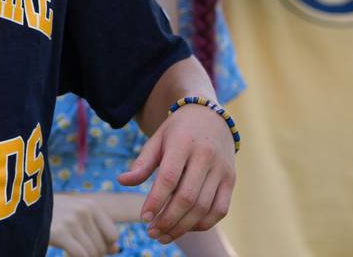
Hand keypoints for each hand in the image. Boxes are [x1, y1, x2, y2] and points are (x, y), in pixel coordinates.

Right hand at [49, 195, 120, 256]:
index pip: (112, 235)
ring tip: (70, 250)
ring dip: (83, 256)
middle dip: (92, 254)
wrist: (21, 208)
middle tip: (76, 250)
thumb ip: (97, 230)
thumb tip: (116, 249)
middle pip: (101, 246)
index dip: (104, 246)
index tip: (90, 246)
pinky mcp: (60, 233)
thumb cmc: (52, 215)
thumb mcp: (76, 216)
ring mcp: (72, 222)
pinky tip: (65, 252)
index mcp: (91, 205)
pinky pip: (81, 255)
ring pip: (92, 252)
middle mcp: (83, 211)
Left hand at [117, 105, 235, 243]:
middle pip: (187, 197)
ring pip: (204, 207)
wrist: (210, 117)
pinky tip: (186, 228)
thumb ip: (142, 162)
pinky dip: (203, 224)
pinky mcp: (231, 180)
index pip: (169, 178)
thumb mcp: (157, 139)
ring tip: (164, 236)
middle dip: (168, 220)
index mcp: (183, 143)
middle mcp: (206, 156)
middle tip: (151, 232)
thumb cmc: (178, 131)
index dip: (156, 201)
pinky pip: (220, 209)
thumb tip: (121, 181)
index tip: (143, 217)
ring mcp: (221, 169)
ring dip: (183, 227)